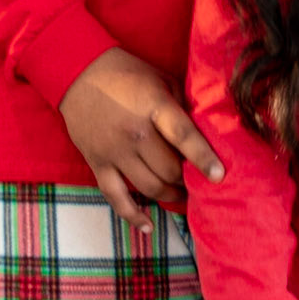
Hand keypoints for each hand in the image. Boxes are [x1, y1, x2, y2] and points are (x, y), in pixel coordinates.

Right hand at [59, 47, 223, 229]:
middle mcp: (134, 133)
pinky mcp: (97, 163)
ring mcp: (114, 151)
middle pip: (168, 169)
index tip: (219, 176)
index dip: (203, 158)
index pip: (184, 137)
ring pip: (148, 186)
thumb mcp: (161, 79)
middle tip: (200, 181)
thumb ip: (182, 105)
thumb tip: (206, 130)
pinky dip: (132, 215)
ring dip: (170, 195)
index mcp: (154, 108)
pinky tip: (148, 226)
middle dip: (187, 178)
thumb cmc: (128, 73)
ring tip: (183, 195)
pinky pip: (115, 197)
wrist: (79, 73)